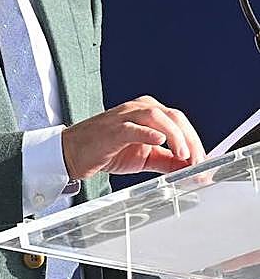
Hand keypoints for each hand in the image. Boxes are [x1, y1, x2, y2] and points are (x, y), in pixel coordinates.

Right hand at [62, 95, 205, 179]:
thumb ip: (167, 161)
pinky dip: (149, 133)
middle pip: (173, 116)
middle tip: (199, 162)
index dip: (196, 141)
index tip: (205, 162)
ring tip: (185, 156)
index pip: (179, 121)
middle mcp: (137, 109)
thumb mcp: (144, 157)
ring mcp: (124, 117)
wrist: (73, 153)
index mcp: (147, 112)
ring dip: (175, 136)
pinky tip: (160, 142)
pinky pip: (133, 127)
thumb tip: (191, 169)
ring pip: (158, 116)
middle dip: (191, 140)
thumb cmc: (106, 150)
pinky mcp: (112, 130)